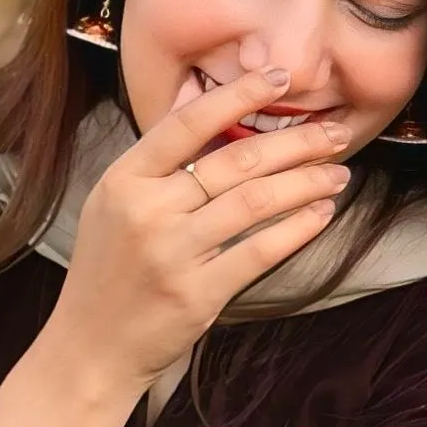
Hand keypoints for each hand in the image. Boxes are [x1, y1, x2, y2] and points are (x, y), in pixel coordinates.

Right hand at [45, 69, 352, 392]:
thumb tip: (199, 104)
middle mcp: (146, 211)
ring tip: (337, 173)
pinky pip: (260, 251)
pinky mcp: (198, 294)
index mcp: (124, 180)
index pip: (188, 123)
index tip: (278, 78)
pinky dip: (298, 228)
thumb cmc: (108, 273)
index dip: (237, 95)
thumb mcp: (112, 205)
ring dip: (306, 182)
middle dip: (296, 143)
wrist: (90, 348)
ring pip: (255, 202)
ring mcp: (172, 254)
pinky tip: (321, 214)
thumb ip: (155, 163)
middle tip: (334, 133)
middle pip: (236, 161)